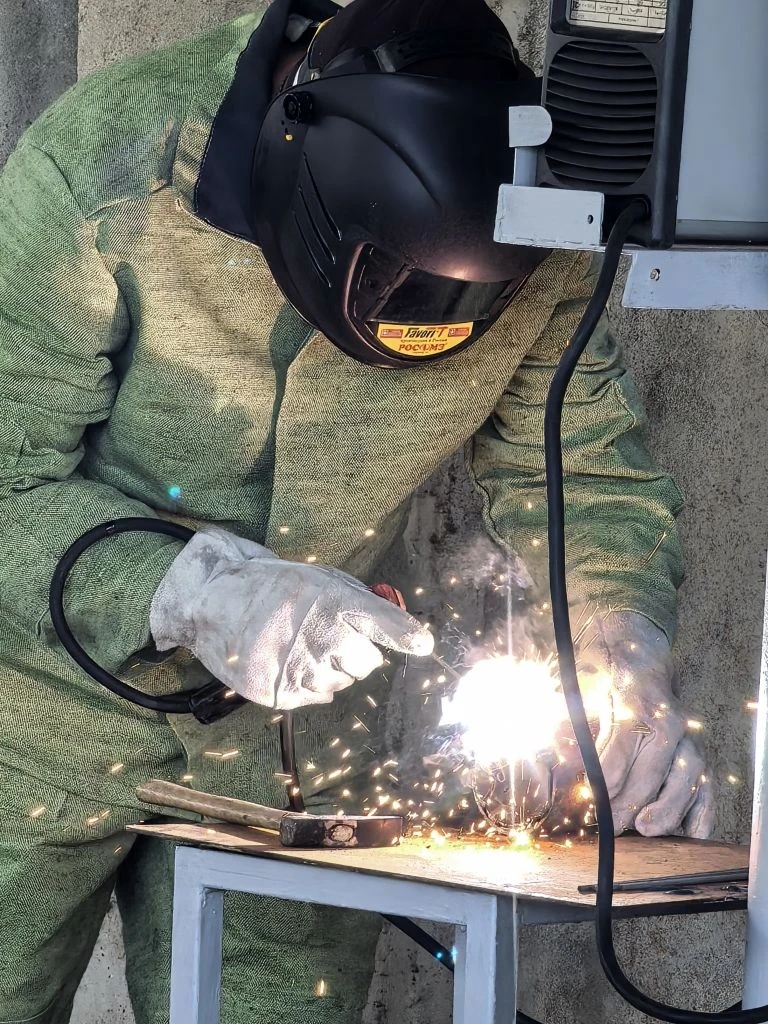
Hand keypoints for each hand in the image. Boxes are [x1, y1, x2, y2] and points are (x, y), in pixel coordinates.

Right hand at [149, 527, 433, 709]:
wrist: (212, 601)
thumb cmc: (275, 588)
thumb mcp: (320, 579)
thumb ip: (363, 601)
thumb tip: (406, 629)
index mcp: (331, 601)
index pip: (381, 622)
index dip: (405, 634)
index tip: (422, 643)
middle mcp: (317, 636)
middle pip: (368, 663)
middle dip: (356, 651)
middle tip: (327, 633)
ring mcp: (297, 666)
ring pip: (343, 683)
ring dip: (331, 668)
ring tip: (300, 643)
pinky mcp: (279, 692)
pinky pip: (318, 697)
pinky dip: (309, 682)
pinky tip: (287, 659)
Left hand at [578, 612, 713, 838]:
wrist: (640, 659)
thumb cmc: (606, 679)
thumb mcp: (580, 691)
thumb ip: (569, 724)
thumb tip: (564, 754)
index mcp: (636, 707)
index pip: (620, 753)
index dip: (605, 782)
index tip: (593, 800)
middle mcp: (669, 724)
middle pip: (651, 774)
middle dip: (628, 804)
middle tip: (610, 825)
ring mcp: (689, 741)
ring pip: (685, 783)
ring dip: (666, 811)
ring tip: (645, 829)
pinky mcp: (700, 756)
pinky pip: (708, 789)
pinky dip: (701, 814)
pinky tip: (688, 834)